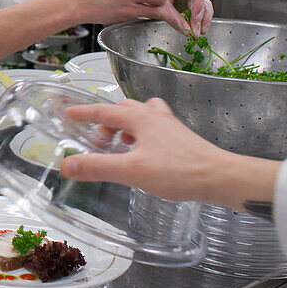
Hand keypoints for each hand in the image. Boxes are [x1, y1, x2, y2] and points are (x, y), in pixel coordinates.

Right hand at [59, 99, 278, 210]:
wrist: (219, 177)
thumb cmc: (178, 171)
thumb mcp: (131, 171)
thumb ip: (97, 167)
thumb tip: (67, 164)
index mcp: (140, 118)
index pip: (104, 111)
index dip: (84, 113)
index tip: (68, 113)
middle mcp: (155, 116)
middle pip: (124, 110)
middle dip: (106, 122)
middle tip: (99, 142)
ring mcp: (169, 126)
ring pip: (142, 116)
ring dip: (126, 126)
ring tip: (121, 146)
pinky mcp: (180, 138)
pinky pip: (155, 127)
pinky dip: (142, 134)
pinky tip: (144, 154)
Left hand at [169, 0, 212, 34]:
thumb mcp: (157, 5)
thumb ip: (170, 16)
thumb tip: (185, 30)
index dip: (198, 7)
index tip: (195, 20)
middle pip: (204, 2)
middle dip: (202, 19)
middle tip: (197, 33)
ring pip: (205, 9)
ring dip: (203, 23)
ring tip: (198, 34)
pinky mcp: (190, 8)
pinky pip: (199, 15)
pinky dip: (199, 24)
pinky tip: (195, 31)